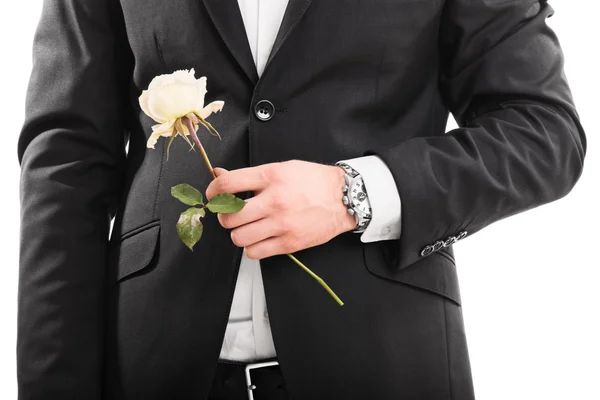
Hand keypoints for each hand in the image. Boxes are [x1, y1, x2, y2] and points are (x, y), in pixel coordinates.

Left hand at [205, 160, 356, 259]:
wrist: (344, 198)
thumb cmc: (314, 181)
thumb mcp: (281, 168)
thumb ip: (249, 175)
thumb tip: (219, 175)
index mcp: (271, 177)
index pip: (227, 184)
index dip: (213, 191)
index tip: (213, 195)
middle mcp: (274, 200)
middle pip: (229, 216)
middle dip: (225, 216)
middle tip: (232, 214)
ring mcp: (281, 224)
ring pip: (238, 237)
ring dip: (238, 233)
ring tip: (248, 227)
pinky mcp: (289, 243)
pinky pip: (255, 253)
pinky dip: (252, 247)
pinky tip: (260, 238)